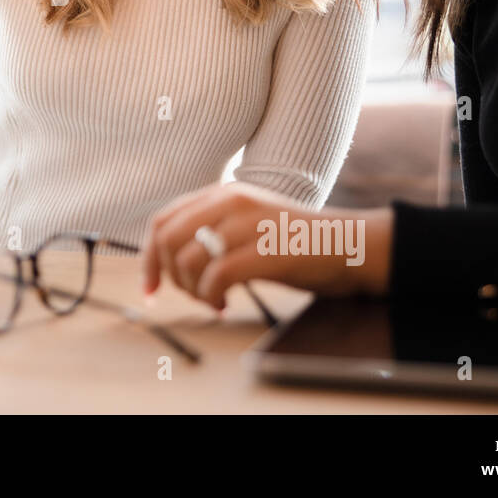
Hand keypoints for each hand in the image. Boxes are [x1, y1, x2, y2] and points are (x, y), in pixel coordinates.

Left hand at [140, 180, 391, 306]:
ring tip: (214, 300)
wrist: (349, 245)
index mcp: (222, 193)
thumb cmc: (296, 242)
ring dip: (193, 290)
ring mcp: (248, 224)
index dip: (148, 258)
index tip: (150, 288)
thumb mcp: (247, 223)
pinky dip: (211, 296)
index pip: (162, 220)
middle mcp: (230, 201)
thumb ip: (212, 230)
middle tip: (193, 295)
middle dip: (169, 276)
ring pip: (188, 259)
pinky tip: (224, 304)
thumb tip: (169, 261)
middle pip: (167, 240)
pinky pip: (216, 276)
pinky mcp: (266, 250)